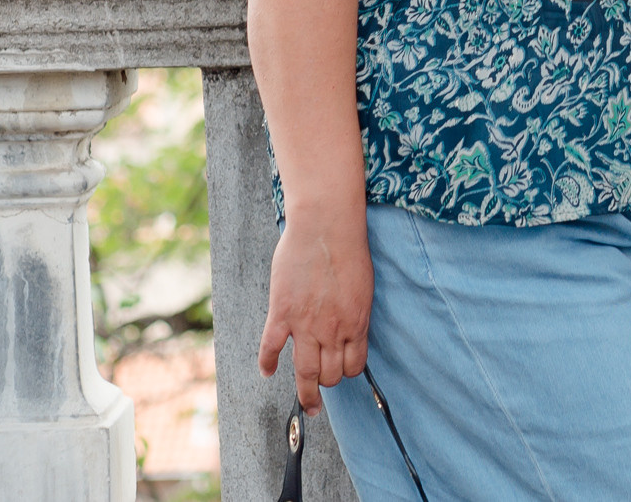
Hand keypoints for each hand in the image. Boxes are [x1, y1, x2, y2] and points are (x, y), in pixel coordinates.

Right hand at [257, 210, 373, 411]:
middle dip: (327, 384)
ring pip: (305, 372)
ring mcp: (306, 324)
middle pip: (331, 374)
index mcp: (357, 322)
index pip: (355, 365)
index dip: (348, 372)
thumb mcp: (363, 287)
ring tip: (305, 404)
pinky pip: (271, 348)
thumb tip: (349, 330)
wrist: (326, 226)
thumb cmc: (348, 250)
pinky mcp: (282, 313)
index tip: (341, 372)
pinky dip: (267, 363)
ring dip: (306, 392)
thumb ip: (354, 313)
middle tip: (320, 390)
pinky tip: (267, 371)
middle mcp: (333, 329)